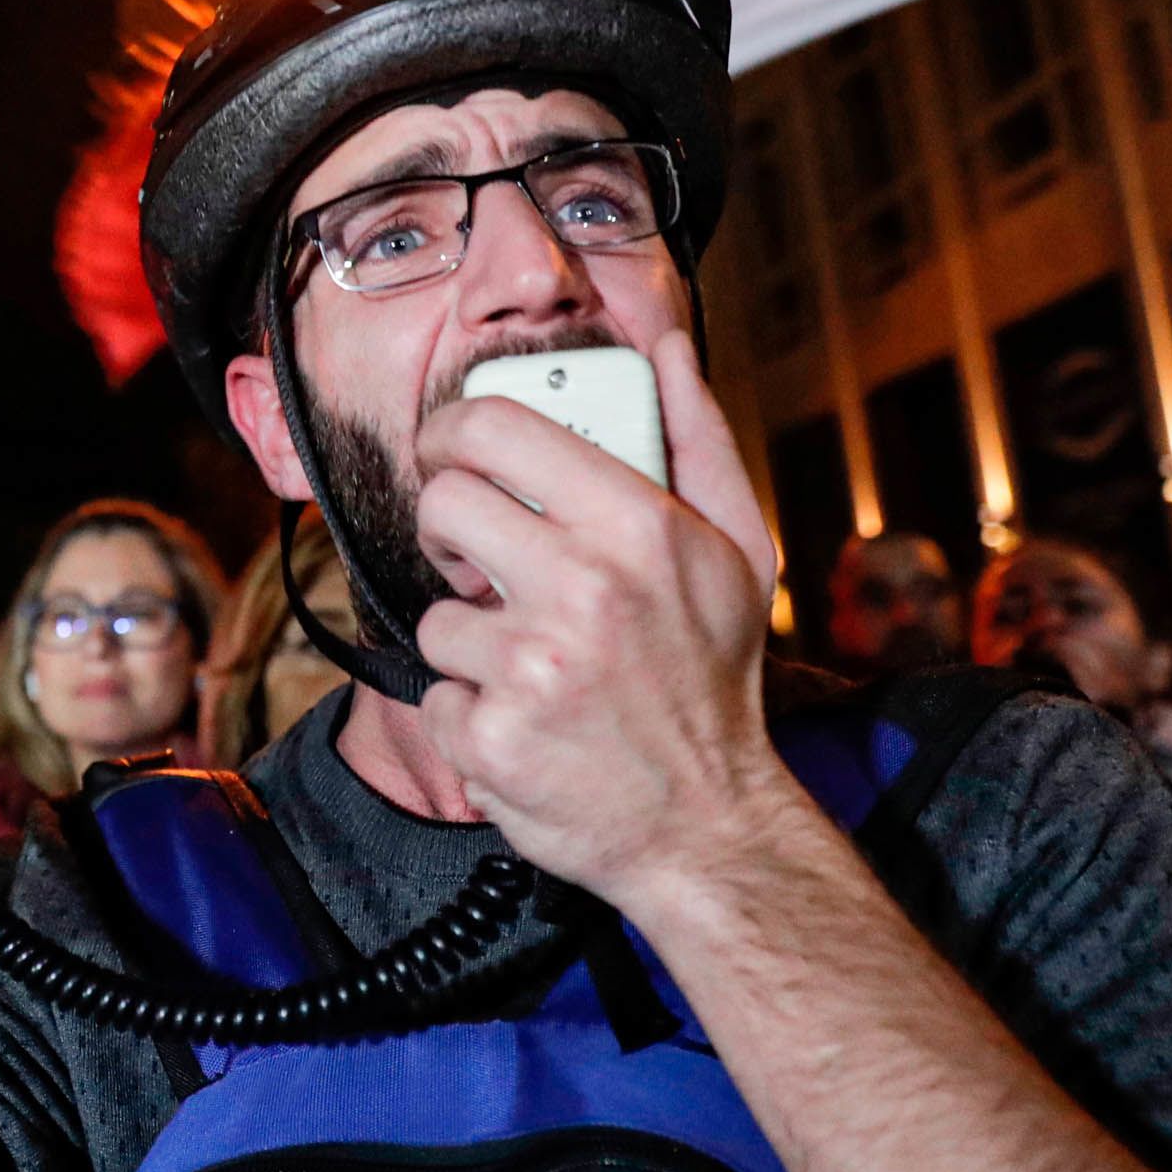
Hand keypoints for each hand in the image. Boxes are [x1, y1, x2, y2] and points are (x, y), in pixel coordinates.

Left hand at [410, 331, 805, 906]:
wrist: (708, 825)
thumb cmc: (714, 677)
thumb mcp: (736, 547)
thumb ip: (694, 436)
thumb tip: (667, 345)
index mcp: (636, 527)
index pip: (494, 428)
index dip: (455, 429)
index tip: (454, 449)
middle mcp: (581, 589)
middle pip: (441, 505)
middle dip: (450, 530)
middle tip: (483, 559)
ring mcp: (529, 668)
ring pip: (434, 614)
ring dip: (471, 640)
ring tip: (535, 663)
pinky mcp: (489, 738)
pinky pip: (434, 695)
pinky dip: (470, 712)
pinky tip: (526, 721)